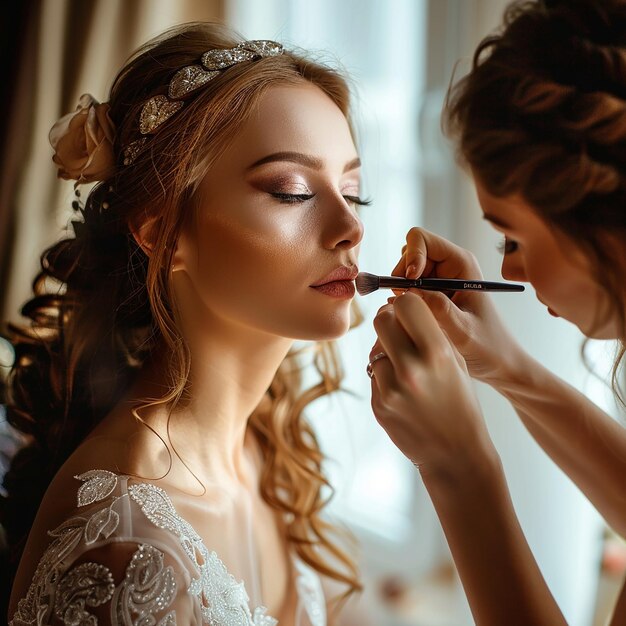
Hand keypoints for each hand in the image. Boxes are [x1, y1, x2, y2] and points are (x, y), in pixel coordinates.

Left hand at [370, 292, 494, 474]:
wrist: (455, 453)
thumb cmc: (460, 401)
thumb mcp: (456, 360)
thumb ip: (430, 331)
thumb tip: (398, 303)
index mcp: (437, 352)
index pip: (406, 303)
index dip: (406, 304)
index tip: (410, 312)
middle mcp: (411, 369)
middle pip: (382, 319)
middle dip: (390, 321)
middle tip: (400, 331)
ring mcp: (391, 389)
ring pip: (375, 348)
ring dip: (387, 352)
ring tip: (407, 369)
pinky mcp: (378, 405)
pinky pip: (373, 374)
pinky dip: (384, 376)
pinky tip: (403, 391)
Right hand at [391, 227, 524, 385]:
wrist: (499, 364)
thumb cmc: (489, 347)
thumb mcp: (463, 331)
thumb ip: (438, 309)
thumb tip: (410, 290)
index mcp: (461, 263)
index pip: (421, 239)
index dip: (409, 256)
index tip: (409, 282)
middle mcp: (449, 266)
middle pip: (408, 253)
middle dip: (401, 274)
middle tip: (403, 300)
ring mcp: (439, 279)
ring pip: (404, 271)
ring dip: (400, 288)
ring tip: (410, 311)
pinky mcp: (432, 294)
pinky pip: (406, 287)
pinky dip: (400, 299)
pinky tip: (410, 317)